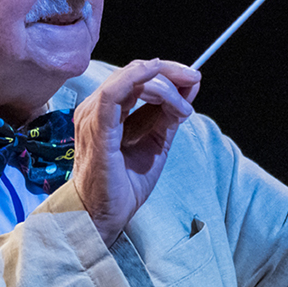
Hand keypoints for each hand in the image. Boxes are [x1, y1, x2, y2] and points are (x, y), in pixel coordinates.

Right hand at [73, 58, 200, 245]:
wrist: (104, 214)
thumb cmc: (122, 184)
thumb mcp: (156, 143)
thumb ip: (169, 115)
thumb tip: (189, 87)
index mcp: (108, 110)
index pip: (137, 77)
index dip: (168, 72)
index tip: (193, 79)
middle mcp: (97, 108)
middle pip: (135, 72)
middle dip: (170, 72)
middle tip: (194, 82)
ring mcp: (94, 115)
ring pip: (130, 79)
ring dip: (163, 86)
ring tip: (183, 108)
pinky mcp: (96, 127)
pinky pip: (113, 93)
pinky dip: (136, 79)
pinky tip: (155, 76)